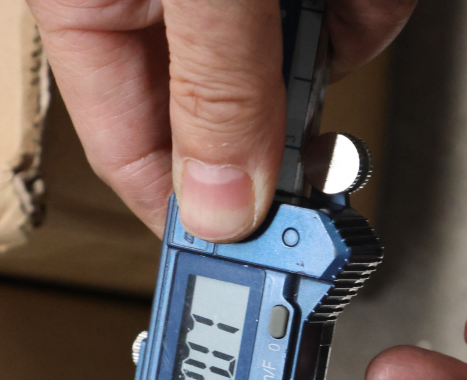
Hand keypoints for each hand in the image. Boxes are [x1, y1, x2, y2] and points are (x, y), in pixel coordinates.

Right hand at [27, 0, 415, 239]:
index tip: (244, 266)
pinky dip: (368, 5)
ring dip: (341, 43)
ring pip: (303, 63)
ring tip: (340, 9)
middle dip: (292, 120)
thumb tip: (222, 209)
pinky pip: (345, 12)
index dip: (191, 220)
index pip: (134, 155)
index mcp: (97, 7)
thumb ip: (214, 90)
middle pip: (233, 118)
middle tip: (323, 152)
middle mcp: (167, 7)